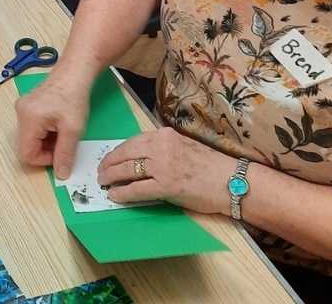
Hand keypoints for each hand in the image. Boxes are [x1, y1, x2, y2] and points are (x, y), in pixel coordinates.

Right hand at [16, 78, 88, 178]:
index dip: (44, 160)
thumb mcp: (73, 129)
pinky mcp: (27, 106)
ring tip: (62, 130)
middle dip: (46, 149)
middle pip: (27, 145)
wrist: (74, 74)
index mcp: (29, 118)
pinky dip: (44, 132)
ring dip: (46, 140)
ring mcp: (22, 108)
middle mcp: (20, 113)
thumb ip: (65, 154)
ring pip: (30, 137)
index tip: (61, 153)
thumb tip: (61, 174)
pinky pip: (31, 128)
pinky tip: (57, 123)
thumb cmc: (73, 97)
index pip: (27, 154)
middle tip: (63, 140)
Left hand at [97, 127, 236, 214]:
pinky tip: (115, 196)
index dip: (117, 151)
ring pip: (127, 170)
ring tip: (104, 183)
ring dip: (111, 177)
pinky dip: (123, 193)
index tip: (109, 158)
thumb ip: (162, 146)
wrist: (231, 181)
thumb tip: (141, 156)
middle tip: (100, 171)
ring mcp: (162, 166)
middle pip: (125, 153)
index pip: (132, 141)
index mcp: (163, 135)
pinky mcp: (166, 186)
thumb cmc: (210, 166)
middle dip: (109, 163)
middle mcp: (160, 146)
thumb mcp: (183, 145)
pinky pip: (137, 189)